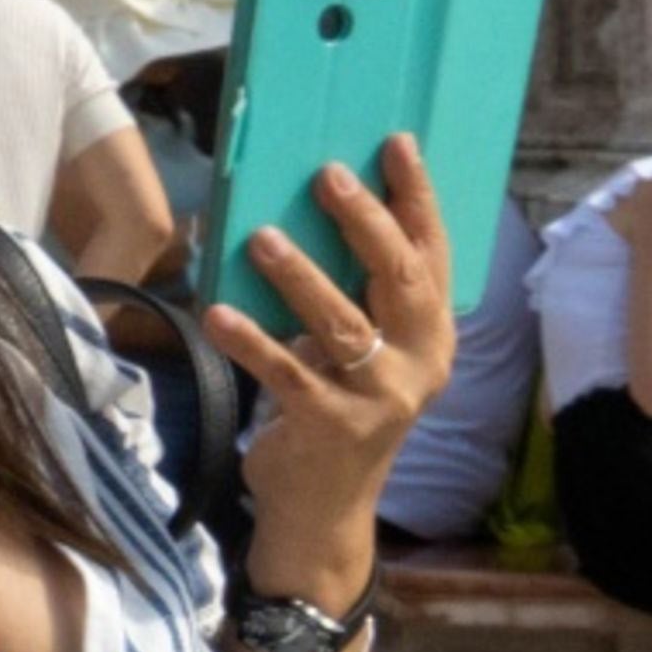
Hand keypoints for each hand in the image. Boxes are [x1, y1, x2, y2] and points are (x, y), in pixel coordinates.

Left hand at [205, 135, 449, 573]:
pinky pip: (288, 374)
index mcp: (431, 336)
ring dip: (301, 276)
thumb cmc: (333, 408)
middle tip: (329, 174)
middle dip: (366, 222)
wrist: (323, 508)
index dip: (417, 198)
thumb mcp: (356, 352)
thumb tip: (304, 212)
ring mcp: (379, 399)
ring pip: (343, 325)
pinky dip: (253, 341)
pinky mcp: (331, 427)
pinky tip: (219, 313)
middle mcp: (419, 364)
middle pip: (400, 280)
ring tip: (262, 237)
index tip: (396, 143)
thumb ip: (351, 297)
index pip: (432, 254)